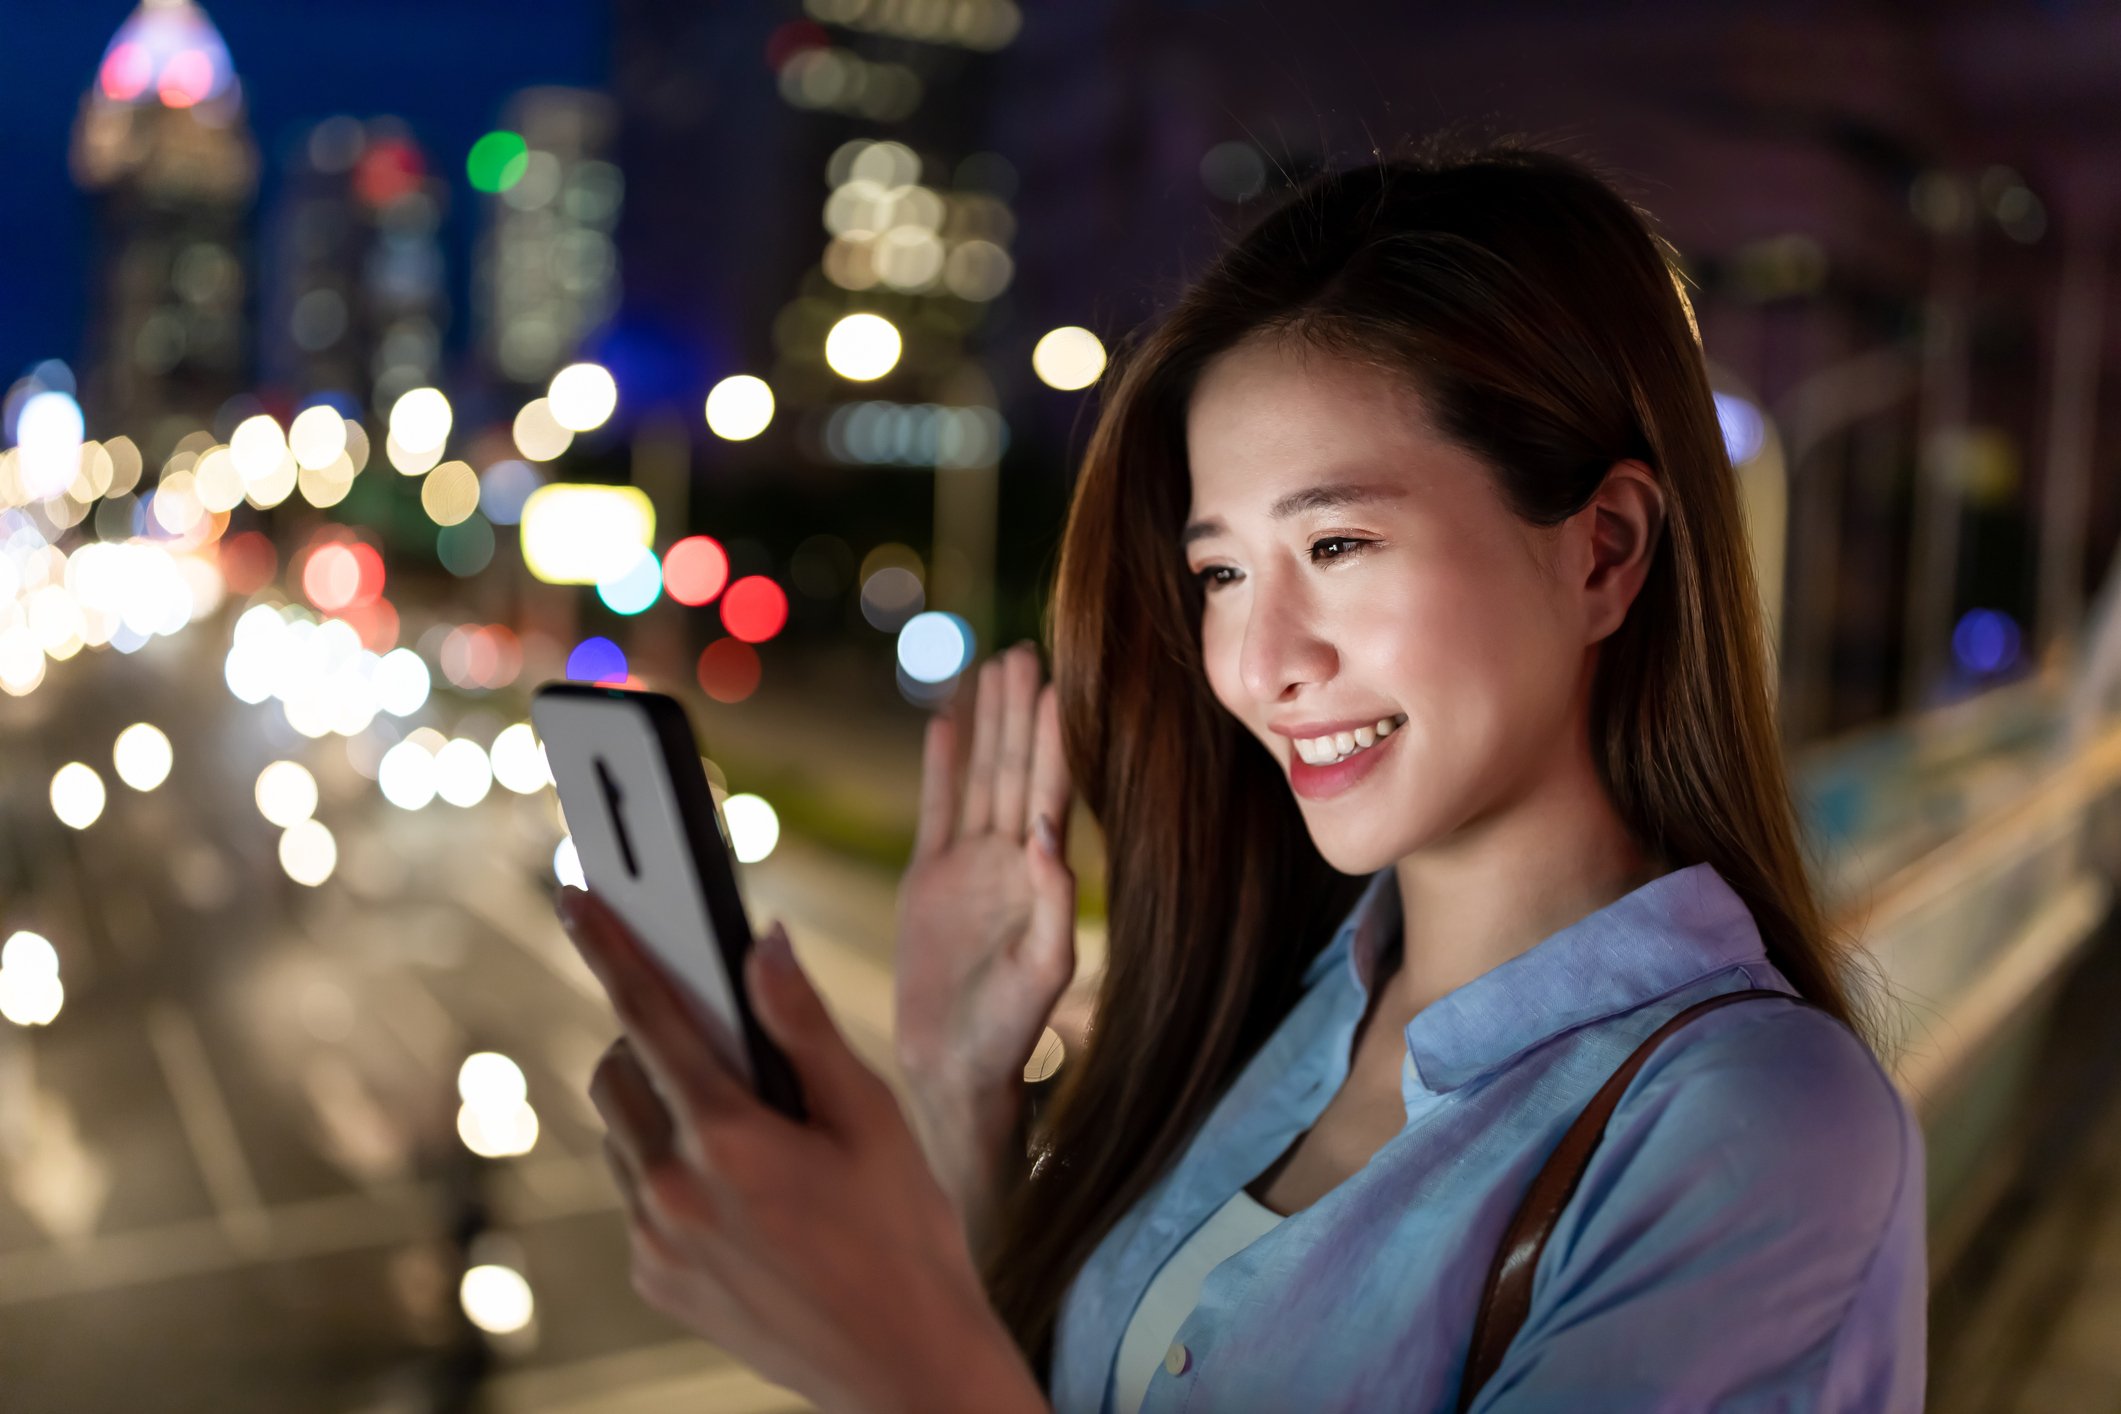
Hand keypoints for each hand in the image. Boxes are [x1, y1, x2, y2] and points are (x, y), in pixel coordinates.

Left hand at [555, 887, 1045, 1413]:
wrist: (903, 1364)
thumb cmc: (904, 1233)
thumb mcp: (872, 1118)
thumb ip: (804, 1026)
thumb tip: (761, 946)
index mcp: (730, 1138)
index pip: (650, 1016)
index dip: (610, 947)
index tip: (575, 897)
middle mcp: (674, 1191)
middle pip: (615, 1073)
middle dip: (647, 1039)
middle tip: (716, 1042)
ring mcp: (656, 1243)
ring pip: (621, 1137)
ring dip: (658, 1108)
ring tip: (742, 1125)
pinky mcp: (654, 1281)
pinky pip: (636, 1197)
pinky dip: (668, 1170)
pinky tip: (741, 1191)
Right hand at [893, 641, 1077, 1096]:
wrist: (955, 1067)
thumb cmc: (1008, 1032)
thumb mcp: (1041, 971)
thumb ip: (1051, 905)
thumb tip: (1050, 839)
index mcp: (1039, 877)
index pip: (1049, 793)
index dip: (1052, 739)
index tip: (1058, 683)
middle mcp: (1007, 861)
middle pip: (1014, 770)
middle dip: (1018, 712)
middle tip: (1023, 652)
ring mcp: (968, 866)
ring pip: (977, 778)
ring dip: (984, 725)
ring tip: (988, 668)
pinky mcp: (929, 879)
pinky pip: (936, 808)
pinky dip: (940, 766)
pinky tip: (944, 721)